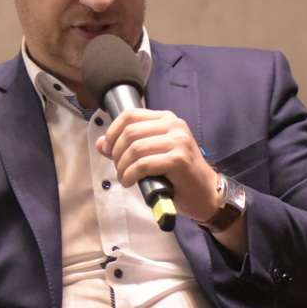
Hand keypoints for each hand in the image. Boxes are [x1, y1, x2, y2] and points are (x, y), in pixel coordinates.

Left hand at [96, 108, 218, 222]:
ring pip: (135, 149)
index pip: (130, 115)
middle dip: (117, 153)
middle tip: (118, 169)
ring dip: (123, 167)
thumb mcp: (150, 155)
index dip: (112, 131)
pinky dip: (130, 175)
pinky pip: (143, 165)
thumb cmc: (177, 174)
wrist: (205, 192)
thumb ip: (126, 147)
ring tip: (124, 178)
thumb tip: (101, 143)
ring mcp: (178, 141)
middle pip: (130, 132)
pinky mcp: (178, 159)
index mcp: (166, 118)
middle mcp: (174, 124)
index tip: (108, 149)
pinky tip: (129, 182)